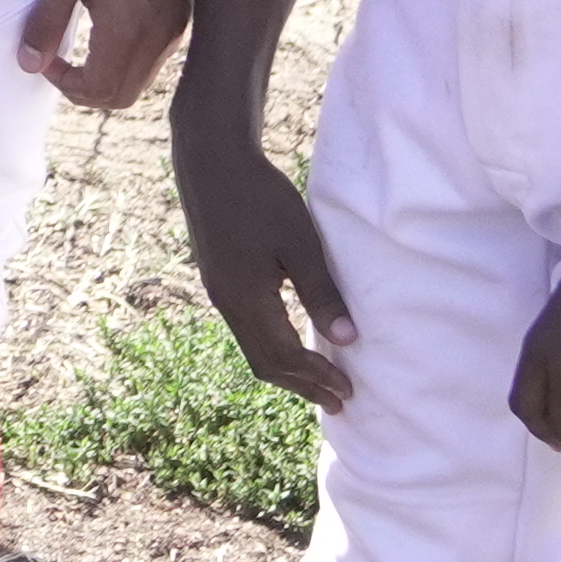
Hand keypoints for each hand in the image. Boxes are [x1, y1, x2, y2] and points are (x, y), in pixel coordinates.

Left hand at [16, 0, 200, 112]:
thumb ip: (46, 22)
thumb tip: (29, 63)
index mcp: (128, 31)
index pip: (100, 91)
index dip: (67, 85)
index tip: (47, 60)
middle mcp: (158, 38)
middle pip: (122, 95)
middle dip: (87, 89)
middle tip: (60, 62)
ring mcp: (175, 27)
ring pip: (140, 78)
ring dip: (108, 75)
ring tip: (81, 47)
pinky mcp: (181, 13)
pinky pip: (154, 56)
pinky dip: (127, 59)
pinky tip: (107, 30)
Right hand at [176, 126, 355, 415]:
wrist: (211, 161)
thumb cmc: (260, 198)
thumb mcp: (300, 244)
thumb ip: (321, 293)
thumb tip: (347, 341)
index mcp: (245, 300)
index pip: (284, 357)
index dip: (316, 379)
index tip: (349, 392)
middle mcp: (226, 303)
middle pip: (264, 362)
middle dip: (302, 385)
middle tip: (338, 401)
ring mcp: (219, 291)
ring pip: (253, 347)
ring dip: (287, 369)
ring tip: (317, 379)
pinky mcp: (219, 277)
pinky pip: (246, 328)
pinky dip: (273, 346)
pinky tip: (291, 338)